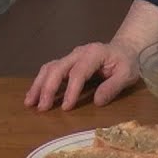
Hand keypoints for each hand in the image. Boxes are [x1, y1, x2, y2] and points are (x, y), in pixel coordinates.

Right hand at [24, 41, 140, 110]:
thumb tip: (97, 102)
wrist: (124, 48)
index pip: (79, 72)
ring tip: (30, 103)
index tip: (66, 107)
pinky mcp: (66, 63)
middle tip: (42, 108)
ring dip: (38, 85)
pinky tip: (33, 96)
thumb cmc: (126, 62)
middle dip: (48, 88)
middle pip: (58, 68)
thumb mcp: (127, 74)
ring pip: (49, 68)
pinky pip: (50, 70)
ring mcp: (71, 57)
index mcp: (94, 53)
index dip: (71, 90)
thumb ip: (113, 86)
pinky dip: (40, 82)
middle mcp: (78, 53)